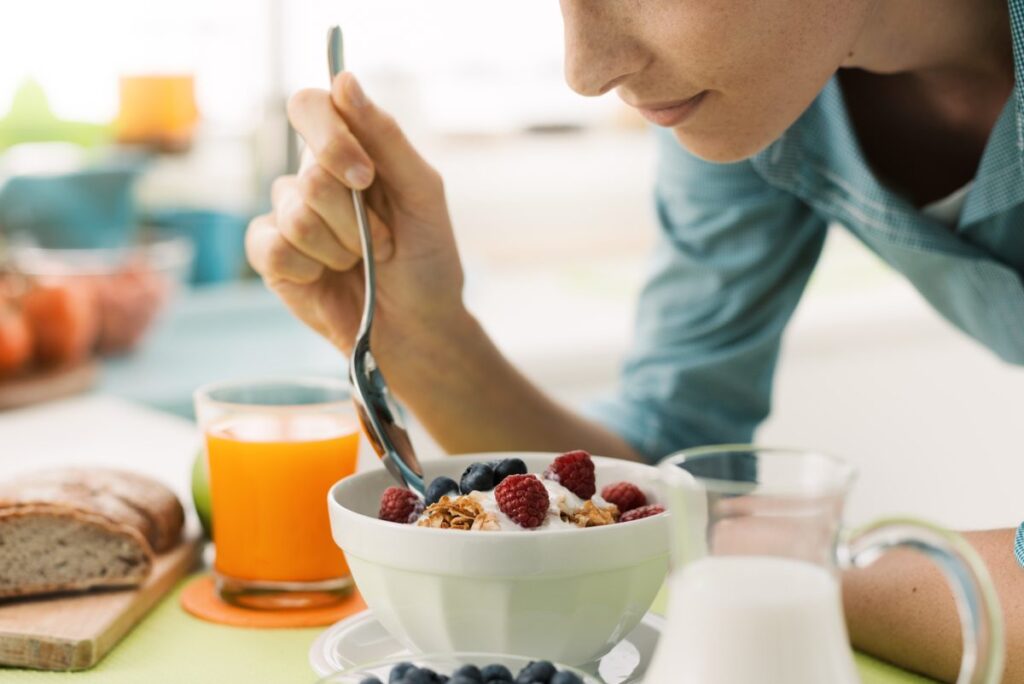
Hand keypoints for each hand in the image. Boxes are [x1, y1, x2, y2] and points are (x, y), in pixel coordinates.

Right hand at [246, 73, 464, 373]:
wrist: (420, 325)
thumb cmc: (426, 257)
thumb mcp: (422, 193)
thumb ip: (385, 137)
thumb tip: (343, 78)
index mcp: (349, 151)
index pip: (310, 106)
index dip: (331, 137)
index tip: (365, 176)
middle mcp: (311, 176)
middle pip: (310, 172)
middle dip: (355, 217)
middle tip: (382, 241)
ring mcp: (287, 215)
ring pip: (295, 214)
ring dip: (340, 247)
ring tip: (360, 262)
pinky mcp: (270, 256)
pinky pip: (273, 247)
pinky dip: (310, 268)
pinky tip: (327, 277)